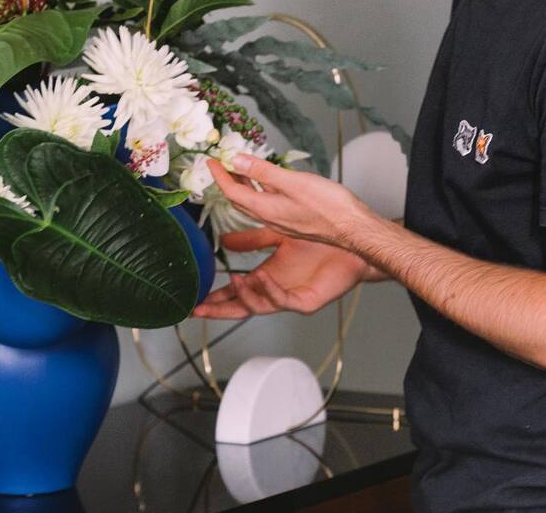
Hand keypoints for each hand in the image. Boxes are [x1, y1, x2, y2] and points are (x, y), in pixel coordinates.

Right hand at [192, 227, 368, 317]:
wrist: (351, 243)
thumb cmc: (320, 242)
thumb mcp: (277, 236)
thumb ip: (252, 239)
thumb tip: (224, 241)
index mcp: (268, 278)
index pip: (237, 293)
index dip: (217, 298)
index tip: (195, 299)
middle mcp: (276, 291)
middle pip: (243, 307)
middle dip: (221, 310)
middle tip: (199, 309)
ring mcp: (291, 298)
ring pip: (261, 307)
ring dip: (245, 296)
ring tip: (233, 281)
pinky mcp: (307, 301)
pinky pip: (284, 300)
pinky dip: (270, 291)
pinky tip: (260, 277)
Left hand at [206, 155, 371, 245]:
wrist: (353, 228)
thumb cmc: (329, 206)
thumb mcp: (294, 183)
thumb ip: (264, 172)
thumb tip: (237, 160)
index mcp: (266, 210)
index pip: (233, 191)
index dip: (219, 175)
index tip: (210, 160)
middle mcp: (271, 218)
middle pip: (240, 199)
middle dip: (228, 180)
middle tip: (221, 163)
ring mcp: (283, 220)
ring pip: (254, 202)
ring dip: (244, 184)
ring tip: (240, 167)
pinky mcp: (294, 219)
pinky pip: (268, 203)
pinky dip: (261, 190)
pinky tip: (269, 181)